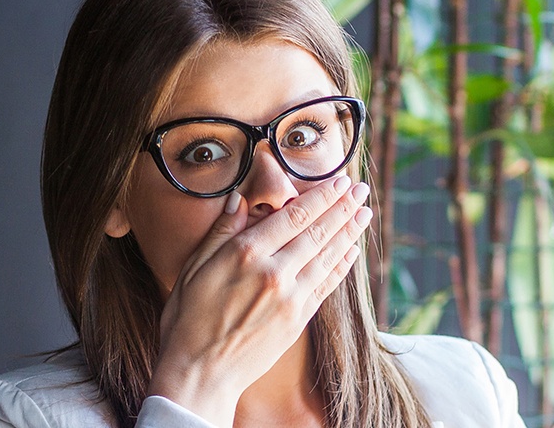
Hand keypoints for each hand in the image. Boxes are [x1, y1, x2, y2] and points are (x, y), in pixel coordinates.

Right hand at [147, 176, 371, 426]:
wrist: (200, 372)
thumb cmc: (188, 319)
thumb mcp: (194, 268)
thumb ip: (220, 232)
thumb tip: (239, 199)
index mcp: (246, 254)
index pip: (294, 216)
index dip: (321, 197)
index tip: (339, 182)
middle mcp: (274, 273)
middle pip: (318, 232)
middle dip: (343, 208)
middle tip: (362, 190)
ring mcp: (290, 298)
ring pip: (327, 257)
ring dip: (349, 232)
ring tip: (365, 213)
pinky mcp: (297, 320)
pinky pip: (326, 285)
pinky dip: (341, 266)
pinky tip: (352, 251)